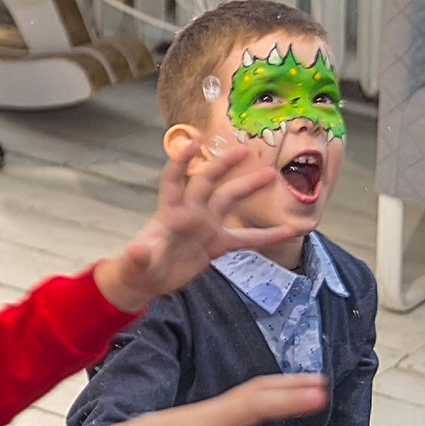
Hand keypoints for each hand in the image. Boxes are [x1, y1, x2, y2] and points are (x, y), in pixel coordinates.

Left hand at [98, 137, 301, 312]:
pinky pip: (245, 238)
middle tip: (245, 150)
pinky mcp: (216, 244)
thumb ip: (138, 257)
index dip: (180, 163)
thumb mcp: (136, 265)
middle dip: (224, 165)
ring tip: (272, 174)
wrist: (147, 281)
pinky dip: (265, 235)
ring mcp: (205, 226)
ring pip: (229, 200)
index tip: (192, 144)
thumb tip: (136, 251)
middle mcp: (190, 212)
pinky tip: (287, 230)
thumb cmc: (137, 268)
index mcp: (169, 212)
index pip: (173, 182)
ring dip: (248, 187)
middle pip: (208, 182)